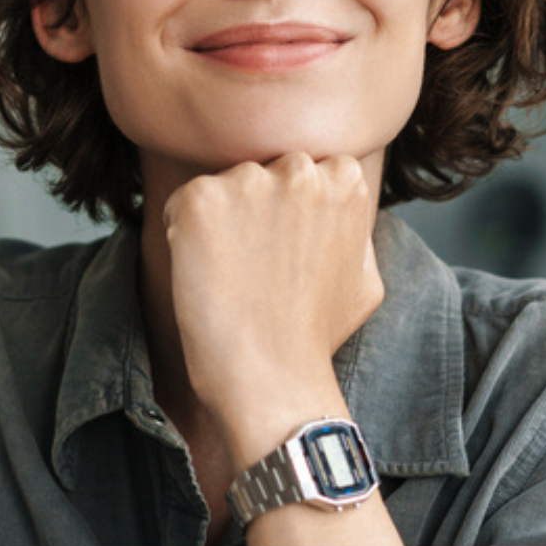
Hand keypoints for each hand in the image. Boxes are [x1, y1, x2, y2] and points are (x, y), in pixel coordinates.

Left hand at [160, 153, 383, 456]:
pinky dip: (182, 235)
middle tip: (254, 266)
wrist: (271, 376)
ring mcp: (248, 181)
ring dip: (218, 222)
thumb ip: (354, 229)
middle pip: (260, 171)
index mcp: (343, 179)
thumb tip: (343, 210)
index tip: (284, 252)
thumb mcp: (365, 277)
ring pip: (221, 187)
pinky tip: (204, 274)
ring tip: (231, 276)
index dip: (287, 211)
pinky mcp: (200, 200)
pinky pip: (180, 204)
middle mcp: (299, 169)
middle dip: (252, 208)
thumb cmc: (314, 336)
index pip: (302, 169)